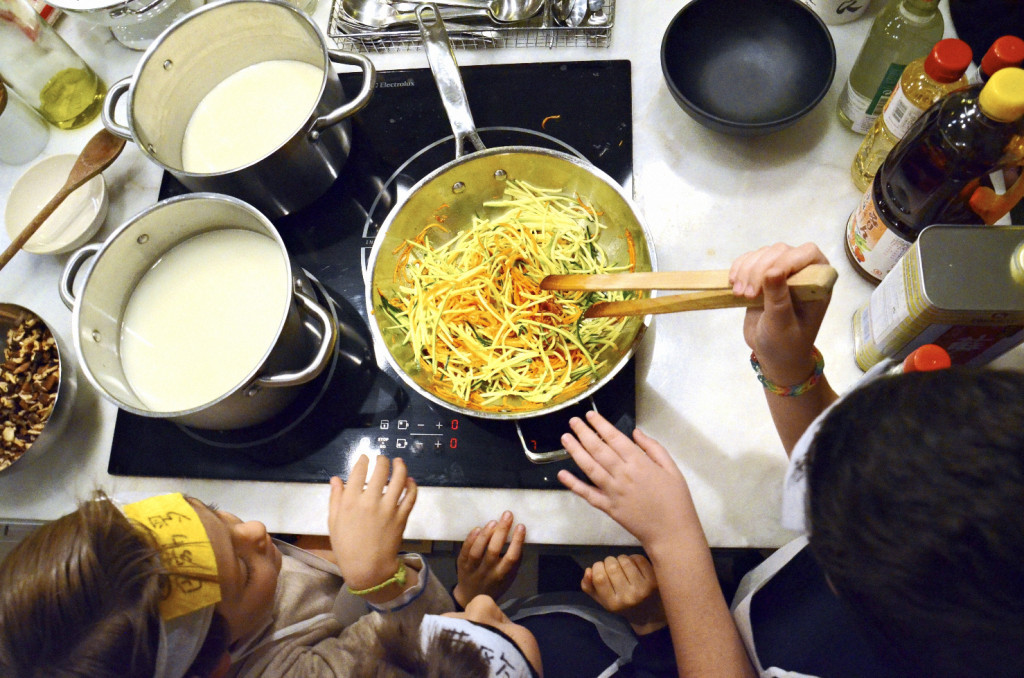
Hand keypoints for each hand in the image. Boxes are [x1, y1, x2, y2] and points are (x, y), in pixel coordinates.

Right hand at [328, 455, 416, 593]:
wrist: (368, 568)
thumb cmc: (346, 547)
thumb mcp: (334, 522)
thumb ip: (336, 498)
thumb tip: (336, 478)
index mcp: (350, 502)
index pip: (358, 472)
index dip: (363, 461)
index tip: (365, 458)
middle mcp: (370, 501)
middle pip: (380, 471)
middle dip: (382, 460)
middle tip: (382, 459)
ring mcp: (388, 508)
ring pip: (399, 479)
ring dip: (400, 466)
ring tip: (399, 462)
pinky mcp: (402, 517)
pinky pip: (410, 496)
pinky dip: (412, 485)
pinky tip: (409, 480)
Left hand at [452, 510, 525, 607]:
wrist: (471, 596)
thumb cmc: (495, 584)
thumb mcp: (509, 577)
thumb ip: (515, 562)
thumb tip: (520, 539)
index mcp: (502, 575)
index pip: (511, 557)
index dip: (517, 541)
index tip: (521, 526)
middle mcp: (487, 572)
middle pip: (494, 551)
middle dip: (502, 531)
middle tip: (507, 515)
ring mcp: (473, 568)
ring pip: (478, 551)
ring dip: (485, 534)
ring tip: (493, 521)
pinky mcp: (461, 564)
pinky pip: (465, 551)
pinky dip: (471, 539)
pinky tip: (477, 528)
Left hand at [556, 411, 698, 550]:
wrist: (672, 533)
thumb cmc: (675, 500)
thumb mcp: (672, 469)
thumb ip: (653, 448)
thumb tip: (636, 432)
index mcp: (640, 463)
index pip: (615, 438)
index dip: (601, 425)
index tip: (590, 415)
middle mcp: (623, 475)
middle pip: (598, 449)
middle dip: (584, 433)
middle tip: (573, 421)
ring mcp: (613, 492)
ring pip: (590, 468)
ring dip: (575, 452)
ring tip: (565, 439)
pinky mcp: (608, 508)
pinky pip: (588, 494)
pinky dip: (574, 484)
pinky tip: (561, 474)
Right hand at [583, 554, 666, 635]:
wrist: (650, 614)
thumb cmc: (622, 605)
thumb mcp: (602, 600)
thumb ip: (589, 587)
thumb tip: (588, 570)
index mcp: (613, 604)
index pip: (599, 577)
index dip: (597, 567)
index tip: (600, 568)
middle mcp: (628, 597)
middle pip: (611, 566)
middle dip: (608, 561)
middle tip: (612, 566)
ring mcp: (643, 588)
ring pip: (625, 560)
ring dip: (621, 559)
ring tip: (623, 566)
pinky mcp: (654, 580)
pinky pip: (638, 559)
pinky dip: (633, 558)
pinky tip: (634, 566)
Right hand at [729, 243, 830, 385]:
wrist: (773, 357)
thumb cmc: (786, 346)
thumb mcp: (782, 326)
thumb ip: (779, 299)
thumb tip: (772, 271)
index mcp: (818, 284)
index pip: (808, 254)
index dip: (787, 260)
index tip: (768, 279)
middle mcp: (803, 273)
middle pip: (781, 251)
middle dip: (760, 269)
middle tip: (748, 295)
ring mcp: (782, 273)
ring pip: (764, 253)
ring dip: (746, 270)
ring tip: (739, 294)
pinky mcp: (762, 278)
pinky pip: (750, 260)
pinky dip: (738, 268)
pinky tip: (732, 284)